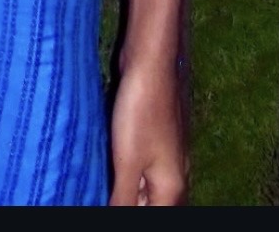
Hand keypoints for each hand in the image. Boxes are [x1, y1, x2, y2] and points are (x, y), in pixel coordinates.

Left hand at [109, 56, 186, 205]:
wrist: (152, 63)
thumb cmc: (141, 111)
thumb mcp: (127, 162)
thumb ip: (124, 199)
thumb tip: (115, 217)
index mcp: (172, 189)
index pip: (152, 218)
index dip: (127, 213)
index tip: (107, 200)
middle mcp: (176, 177)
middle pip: (152, 206)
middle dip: (129, 204)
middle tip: (103, 192)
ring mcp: (169, 157)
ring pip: (148, 189)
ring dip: (127, 191)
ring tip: (102, 186)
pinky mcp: (158, 140)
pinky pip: (144, 169)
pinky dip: (128, 174)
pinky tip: (110, 168)